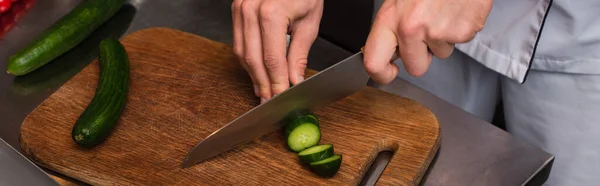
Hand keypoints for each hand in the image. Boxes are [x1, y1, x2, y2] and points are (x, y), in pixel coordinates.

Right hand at [232, 0, 322, 103]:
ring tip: (263, 90)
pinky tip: (257, 71)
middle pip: (253, 59)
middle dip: (263, 84)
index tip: (281, 98)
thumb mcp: (309, 22)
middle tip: (269, 101)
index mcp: (271, 13)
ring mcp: (239, 9)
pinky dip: (248, 59)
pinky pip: (239, 41)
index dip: (276, 82)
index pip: (272, 59)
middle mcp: (250, 11)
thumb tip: (293, 80)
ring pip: (242, 53)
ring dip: (253, 75)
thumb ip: (299, 53)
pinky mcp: (236, 9)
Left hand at [363, 0, 492, 83]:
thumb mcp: (398, 0)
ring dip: (441, 40)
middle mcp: (412, 28)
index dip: (382, 75)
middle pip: (416, 68)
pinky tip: (455, 11)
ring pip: (440, 54)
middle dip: (422, 56)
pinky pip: (459, 43)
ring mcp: (440, 32)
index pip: (374, 62)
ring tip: (442, 13)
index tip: (389, 72)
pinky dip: (458, 30)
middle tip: (425, 32)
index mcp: (390, 19)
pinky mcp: (464, 32)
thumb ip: (390, 27)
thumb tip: (384, 51)